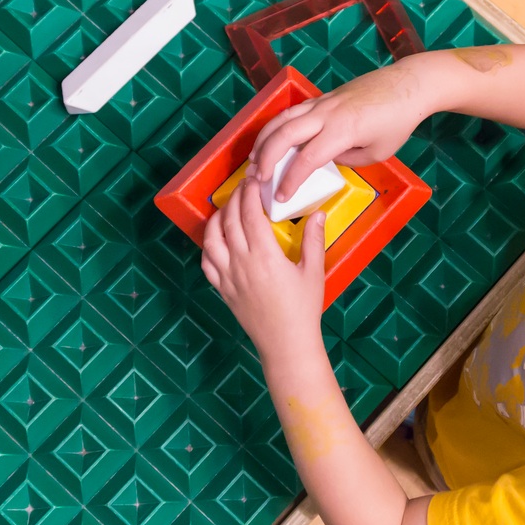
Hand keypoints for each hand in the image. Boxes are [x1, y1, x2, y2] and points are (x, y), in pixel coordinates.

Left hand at [201, 176, 326, 360]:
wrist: (286, 344)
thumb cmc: (303, 310)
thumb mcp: (313, 272)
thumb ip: (313, 240)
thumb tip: (317, 213)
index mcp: (265, 256)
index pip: (251, 214)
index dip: (250, 193)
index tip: (254, 181)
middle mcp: (241, 264)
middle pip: (230, 221)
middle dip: (235, 199)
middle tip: (243, 187)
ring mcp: (228, 277)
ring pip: (212, 239)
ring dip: (217, 218)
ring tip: (228, 208)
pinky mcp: (222, 289)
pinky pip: (207, 262)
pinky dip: (208, 245)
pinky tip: (217, 238)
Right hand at [251, 63, 425, 203]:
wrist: (408, 85)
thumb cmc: (397, 121)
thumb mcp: (377, 152)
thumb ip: (348, 159)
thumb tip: (327, 160)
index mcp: (343, 130)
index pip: (307, 159)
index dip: (291, 180)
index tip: (282, 196)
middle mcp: (327, 113)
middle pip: (284, 134)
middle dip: (266, 159)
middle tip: (257, 179)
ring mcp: (322, 102)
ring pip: (282, 118)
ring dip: (264, 140)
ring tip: (254, 160)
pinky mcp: (322, 97)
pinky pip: (292, 111)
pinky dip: (276, 126)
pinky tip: (271, 140)